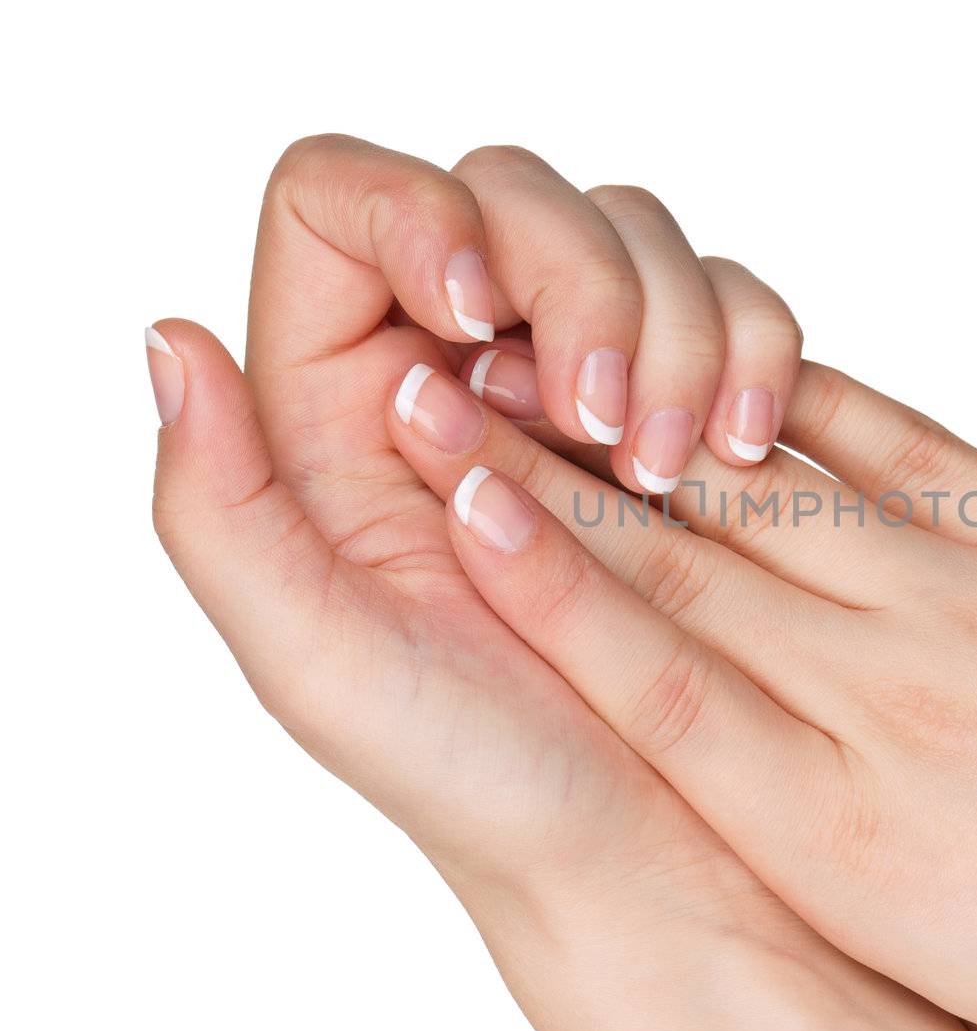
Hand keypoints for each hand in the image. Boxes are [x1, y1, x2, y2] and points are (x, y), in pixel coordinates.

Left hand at [149, 135, 958, 1030]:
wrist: (646, 838)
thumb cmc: (481, 771)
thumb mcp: (313, 663)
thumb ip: (213, 508)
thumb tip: (169, 339)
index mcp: (341, 411)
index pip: (347, 202)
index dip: (414, 210)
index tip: (472, 310)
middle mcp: (458, 374)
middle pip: (512, 192)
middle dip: (580, 282)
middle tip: (603, 425)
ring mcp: (580, 383)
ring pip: (635, 236)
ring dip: (678, 323)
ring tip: (684, 464)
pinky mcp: (686, 406)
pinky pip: (732, 306)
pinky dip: (754, 345)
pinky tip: (741, 440)